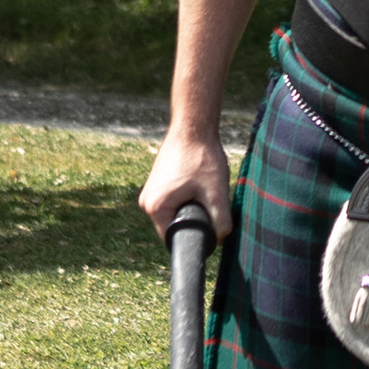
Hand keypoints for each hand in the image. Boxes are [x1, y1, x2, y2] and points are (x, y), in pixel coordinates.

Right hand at [139, 125, 232, 243]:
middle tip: (210, 203)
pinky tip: (198, 185)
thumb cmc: (203, 157)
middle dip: (194, 221)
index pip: (174, 239)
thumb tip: (222, 241)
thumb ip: (221, 221)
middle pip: (174, 226)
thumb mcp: (216, 193)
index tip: (210, 226)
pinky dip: (187, 198)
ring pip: (175, 213)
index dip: (195, 237)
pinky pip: (173, 202)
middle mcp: (146, 202)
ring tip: (204, 191)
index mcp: (155, 208)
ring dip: (191, 208)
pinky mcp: (157, 183)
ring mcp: (150, 191)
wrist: (194, 126)